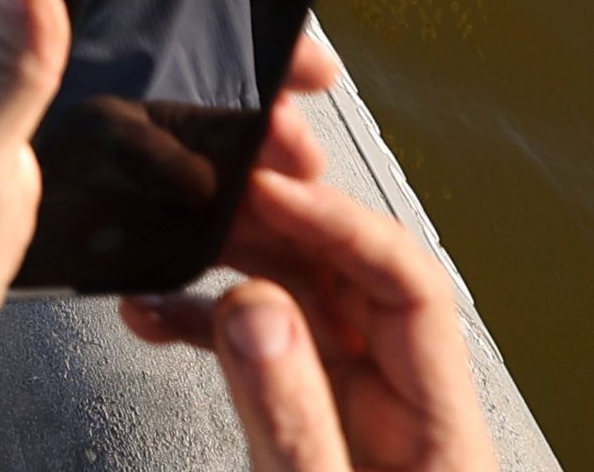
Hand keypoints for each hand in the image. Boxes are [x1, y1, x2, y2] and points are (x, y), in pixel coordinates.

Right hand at [117, 36, 497, 471]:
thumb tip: (255, 309)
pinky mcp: (305, 423)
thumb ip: (293, 413)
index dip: (335, 215)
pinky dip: (205, 318)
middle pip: (344, 268)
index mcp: (437, 419)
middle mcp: (399, 400)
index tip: (266, 184)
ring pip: (292, 295)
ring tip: (170, 225)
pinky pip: (259, 344)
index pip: (404, 272)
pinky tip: (156, 308)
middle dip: (270, 211)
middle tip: (212, 170)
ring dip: (226, 255)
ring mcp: (352, 409)